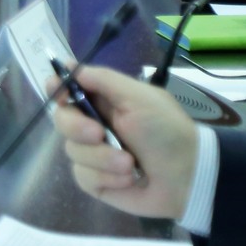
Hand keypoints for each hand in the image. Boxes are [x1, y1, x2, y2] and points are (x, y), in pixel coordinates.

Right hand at [45, 64, 197, 218]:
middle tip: (100, 135)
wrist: (189, 177)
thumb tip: (64, 64)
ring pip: (72, 151)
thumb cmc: (167, 131)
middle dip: (77, 128)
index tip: (60, 94)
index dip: (56, 89)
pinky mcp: (96, 181)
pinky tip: (128, 178)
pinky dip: (107, 177)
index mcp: (103, 102)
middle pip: (61, 120)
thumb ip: (102, 79)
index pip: (65, 89)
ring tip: (130, 163)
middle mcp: (93, 125)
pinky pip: (83, 176)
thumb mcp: (139, 97)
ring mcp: (93, 154)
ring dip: (102, 158)